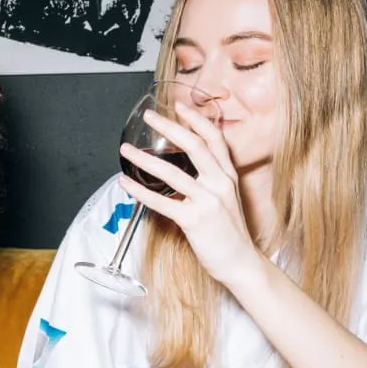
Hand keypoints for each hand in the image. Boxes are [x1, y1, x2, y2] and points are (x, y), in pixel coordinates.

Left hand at [118, 104, 259, 289]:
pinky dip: (140, 192)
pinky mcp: (194, 220)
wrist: (241, 262)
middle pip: (194, 146)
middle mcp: (220, 184)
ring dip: (145, 159)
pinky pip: (162, 202)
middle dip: (170, 127)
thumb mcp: (227, 199)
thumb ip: (211, 181)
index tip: (180, 105)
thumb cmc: (230, 233)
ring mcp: (208, 201)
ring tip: (127, 150)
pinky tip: (125, 184)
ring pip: (172, 173)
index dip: (197, 119)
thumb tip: (186, 169)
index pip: (214, 139)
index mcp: (228, 176)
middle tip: (150, 116)